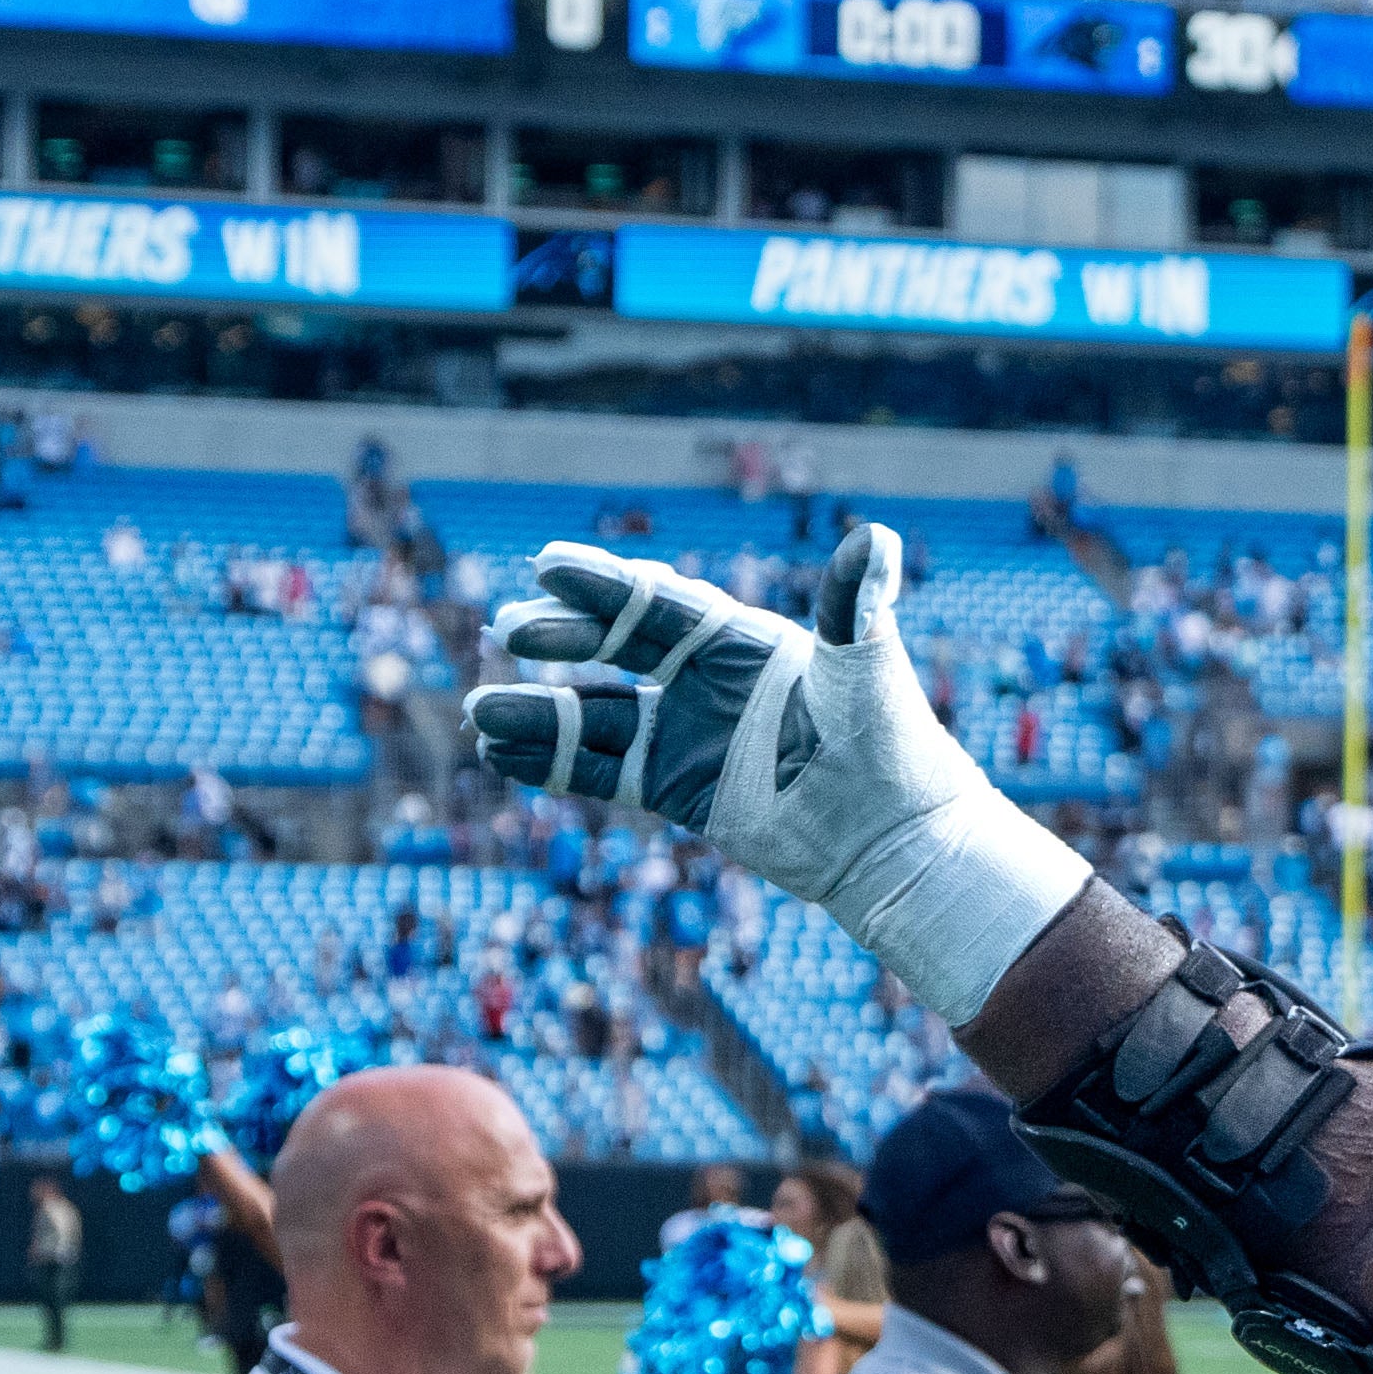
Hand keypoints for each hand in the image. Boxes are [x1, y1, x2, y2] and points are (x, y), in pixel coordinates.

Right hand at [464, 523, 1082, 1024]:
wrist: (893, 838)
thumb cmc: (889, 744)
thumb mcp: (863, 670)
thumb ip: (853, 607)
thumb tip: (874, 535)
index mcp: (747, 642)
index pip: (662, 602)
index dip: (606, 585)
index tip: (548, 564)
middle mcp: (711, 683)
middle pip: (620, 647)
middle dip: (565, 636)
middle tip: (508, 628)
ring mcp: (690, 736)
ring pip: (597, 715)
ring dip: (539, 712)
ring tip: (478, 710)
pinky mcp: (680, 790)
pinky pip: (602, 771)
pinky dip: (553, 763)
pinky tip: (502, 754)